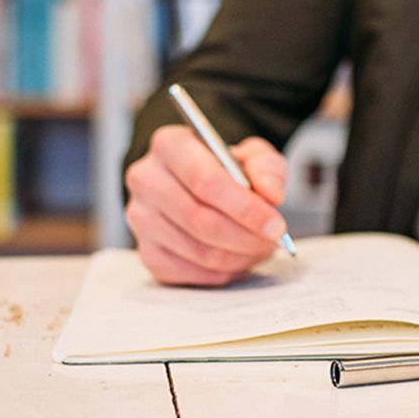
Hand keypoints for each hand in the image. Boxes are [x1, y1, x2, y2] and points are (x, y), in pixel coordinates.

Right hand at [125, 128, 290, 285]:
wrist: (202, 186)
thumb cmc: (227, 169)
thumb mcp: (253, 155)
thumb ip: (267, 168)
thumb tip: (271, 195)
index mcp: (169, 145)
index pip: (204, 180)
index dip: (245, 207)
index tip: (276, 225)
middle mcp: (146, 180)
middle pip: (199, 219)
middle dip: (245, 236)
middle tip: (274, 240)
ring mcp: (141, 219)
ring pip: (198, 250)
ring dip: (239, 255)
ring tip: (261, 247)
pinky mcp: (147, 253)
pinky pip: (191, 272)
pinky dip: (224, 271)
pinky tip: (239, 257)